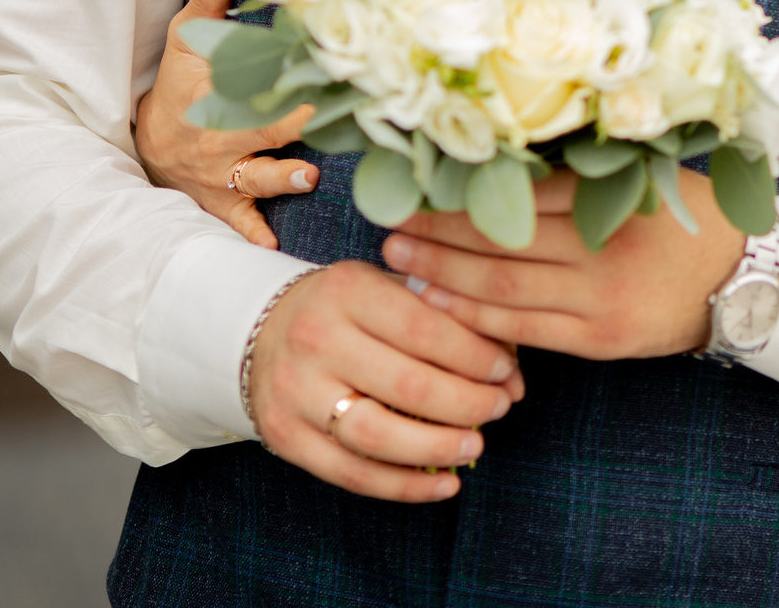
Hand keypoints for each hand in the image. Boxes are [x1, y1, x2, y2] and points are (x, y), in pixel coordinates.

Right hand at [135, 0, 317, 249]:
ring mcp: (222, 176)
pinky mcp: (221, 202)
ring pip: (252, 180)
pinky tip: (273, 248)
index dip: (293, 83)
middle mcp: (223, 141)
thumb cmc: (175, 87)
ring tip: (304, 176)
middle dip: (292, 128)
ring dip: (278, 179)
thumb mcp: (184, 41)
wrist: (146, 141)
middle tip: (320, 120)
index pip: (262, 89)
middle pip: (262, 134)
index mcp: (220, 99)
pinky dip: (251, 236)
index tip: (326, 74)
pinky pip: (236, 223)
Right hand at [250, 260, 527, 501]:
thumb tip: (514, 375)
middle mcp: (315, 338)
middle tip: (499, 407)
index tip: (507, 370)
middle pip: (408, 386)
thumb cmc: (350, 310)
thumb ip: (452, 322)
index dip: (476, 357)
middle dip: (467, 404)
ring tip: (476, 445)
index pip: (426, 329)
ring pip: (378, 437)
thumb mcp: (391, 291)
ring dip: (439, 449)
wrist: (264, 330)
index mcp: (347, 290)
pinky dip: (405, 488)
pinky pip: (351, 474)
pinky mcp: (285, 437)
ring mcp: (295, 392)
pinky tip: (445, 485)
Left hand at [381, 170, 745, 359]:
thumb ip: (584, 176)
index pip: (526, 192)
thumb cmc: (689, 219)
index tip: (419, 182)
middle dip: (439, 232)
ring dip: (445, 275)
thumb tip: (498, 160)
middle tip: (390, 223)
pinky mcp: (601, 340)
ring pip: (506, 287)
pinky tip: (439, 305)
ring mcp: (602, 299)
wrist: (746, 280)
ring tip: (399, 262)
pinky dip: (478, 317)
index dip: (467, 189)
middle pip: (506, 238)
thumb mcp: (648, 181)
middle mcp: (607, 248)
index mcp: (617, 198)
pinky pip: (526, 330)